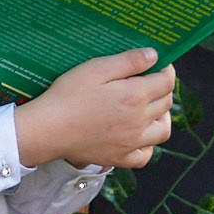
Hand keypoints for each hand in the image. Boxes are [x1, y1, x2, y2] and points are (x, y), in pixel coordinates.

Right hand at [14, 49, 175, 171]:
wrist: (47, 129)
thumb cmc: (68, 96)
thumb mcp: (96, 69)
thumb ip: (128, 61)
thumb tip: (153, 56)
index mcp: (135, 96)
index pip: (166, 82)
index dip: (166, 70)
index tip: (158, 65)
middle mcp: (139, 121)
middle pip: (166, 104)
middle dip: (163, 89)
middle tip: (150, 81)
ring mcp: (131, 143)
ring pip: (162, 131)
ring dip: (162, 117)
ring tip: (150, 108)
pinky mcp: (119, 158)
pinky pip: (144, 156)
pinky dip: (148, 146)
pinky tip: (139, 136)